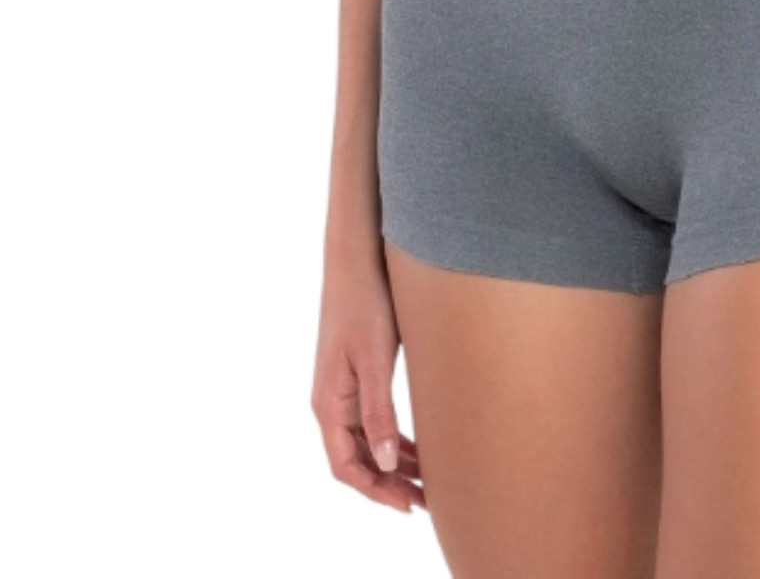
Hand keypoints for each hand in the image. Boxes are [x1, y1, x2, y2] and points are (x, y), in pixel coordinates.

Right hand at [312, 239, 426, 512]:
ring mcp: (341, 388)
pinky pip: (370, 420)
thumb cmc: (364, 302)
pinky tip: (417, 445)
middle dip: (388, 484)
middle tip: (426, 501)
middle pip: (356, 459)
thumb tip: (387, 463)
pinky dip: (392, 439)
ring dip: (393, 463)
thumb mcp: (374, 358)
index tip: (409, 505)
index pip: (347, 466)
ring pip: (365, 442)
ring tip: (427, 480)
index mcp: (329, 403)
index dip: (376, 491)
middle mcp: (330, 401)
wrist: (356, 258)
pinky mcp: (355, 373)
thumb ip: (378, 412)